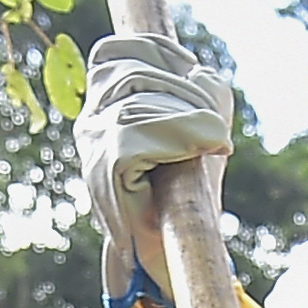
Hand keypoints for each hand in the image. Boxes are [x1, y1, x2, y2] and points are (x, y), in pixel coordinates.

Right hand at [74, 31, 236, 306]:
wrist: (174, 256)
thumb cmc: (187, 192)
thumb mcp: (205, 126)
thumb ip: (204, 91)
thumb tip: (199, 75)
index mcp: (104, 106)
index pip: (113, 51)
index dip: (157, 52)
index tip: (194, 72)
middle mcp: (91, 122)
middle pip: (134, 74)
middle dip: (187, 94)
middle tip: (216, 132)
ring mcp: (94, 147)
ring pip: (140, 105)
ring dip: (192, 119)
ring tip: (215, 146)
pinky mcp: (107, 170)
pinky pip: (140, 136)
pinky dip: (184, 136)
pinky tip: (210, 150)